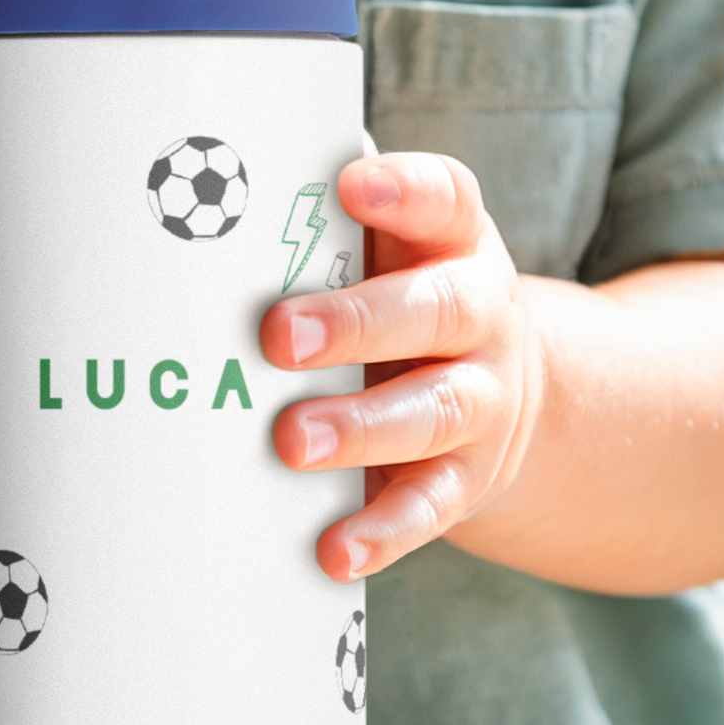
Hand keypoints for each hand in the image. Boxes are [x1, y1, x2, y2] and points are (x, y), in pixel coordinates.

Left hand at [261, 153, 544, 582]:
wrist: (507, 394)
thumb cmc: (402, 298)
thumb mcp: (389, 250)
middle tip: (278, 336)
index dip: (405, 190)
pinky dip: (383, 531)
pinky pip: (429, 506)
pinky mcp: (467, 479)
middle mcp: (481, 315)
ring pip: (431, 413)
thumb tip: (217, 176)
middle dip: (356, 323)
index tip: (352, 183)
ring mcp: (482, 400)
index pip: (446, 200)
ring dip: (360, 428)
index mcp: (455, 242)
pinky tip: (334, 548)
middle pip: (434, 310)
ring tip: (292, 440)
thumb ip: (324, 223)